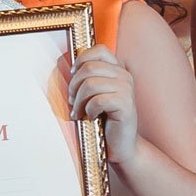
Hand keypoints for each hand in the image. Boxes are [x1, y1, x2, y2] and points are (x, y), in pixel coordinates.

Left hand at [68, 45, 139, 163]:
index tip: (73, 76)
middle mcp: (124, 76)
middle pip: (89, 67)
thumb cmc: (105, 121)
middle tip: (72, 102)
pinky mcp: (126, 104)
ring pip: (90, 84)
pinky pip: (98, 100)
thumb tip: (67, 67)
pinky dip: (89, 110)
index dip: (81, 60)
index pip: (99, 50)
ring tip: (79, 112)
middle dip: (74, 86)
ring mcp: (127, 89)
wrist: (121, 146)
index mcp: (118, 70)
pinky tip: (91, 117)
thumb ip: (88, 79)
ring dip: (79, 101)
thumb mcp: (94, 95)